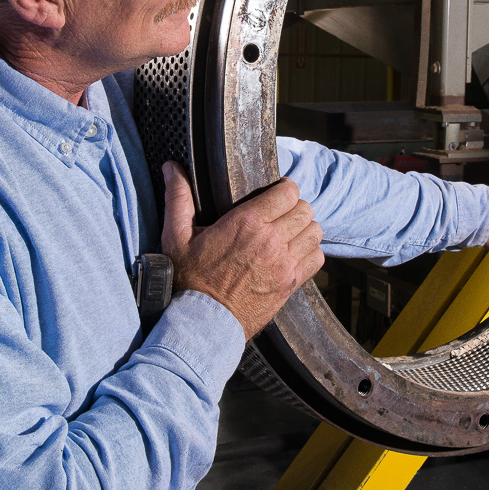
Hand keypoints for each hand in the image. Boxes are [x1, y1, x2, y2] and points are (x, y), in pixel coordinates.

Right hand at [160, 162, 323, 338]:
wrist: (203, 322)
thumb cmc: (188, 279)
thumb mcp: (176, 236)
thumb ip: (177, 198)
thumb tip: (171, 167)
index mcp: (247, 222)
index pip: (288, 191)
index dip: (284, 189)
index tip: (275, 194)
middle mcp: (271, 239)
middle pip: (305, 209)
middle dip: (294, 207)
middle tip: (280, 215)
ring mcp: (284, 263)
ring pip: (314, 231)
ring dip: (304, 229)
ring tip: (289, 233)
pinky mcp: (291, 283)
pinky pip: (317, 258)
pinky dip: (310, 253)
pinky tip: (294, 254)